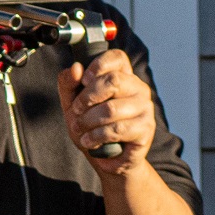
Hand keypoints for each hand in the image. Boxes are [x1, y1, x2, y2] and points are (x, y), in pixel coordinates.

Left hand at [59, 48, 155, 180]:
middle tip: (76, 111)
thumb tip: (76, 68)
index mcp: (122, 76)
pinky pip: (116, 129)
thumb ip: (69, 83)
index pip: (117, 57)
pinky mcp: (145, 129)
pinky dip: (96, 136)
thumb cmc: (89, 125)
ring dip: (87, 122)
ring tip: (80, 129)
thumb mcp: (71, 103)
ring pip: (111, 109)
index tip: (84, 80)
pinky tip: (90, 141)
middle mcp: (138, 88)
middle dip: (86, 98)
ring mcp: (145, 108)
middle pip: (113, 80)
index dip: (98, 65)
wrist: (104, 157)